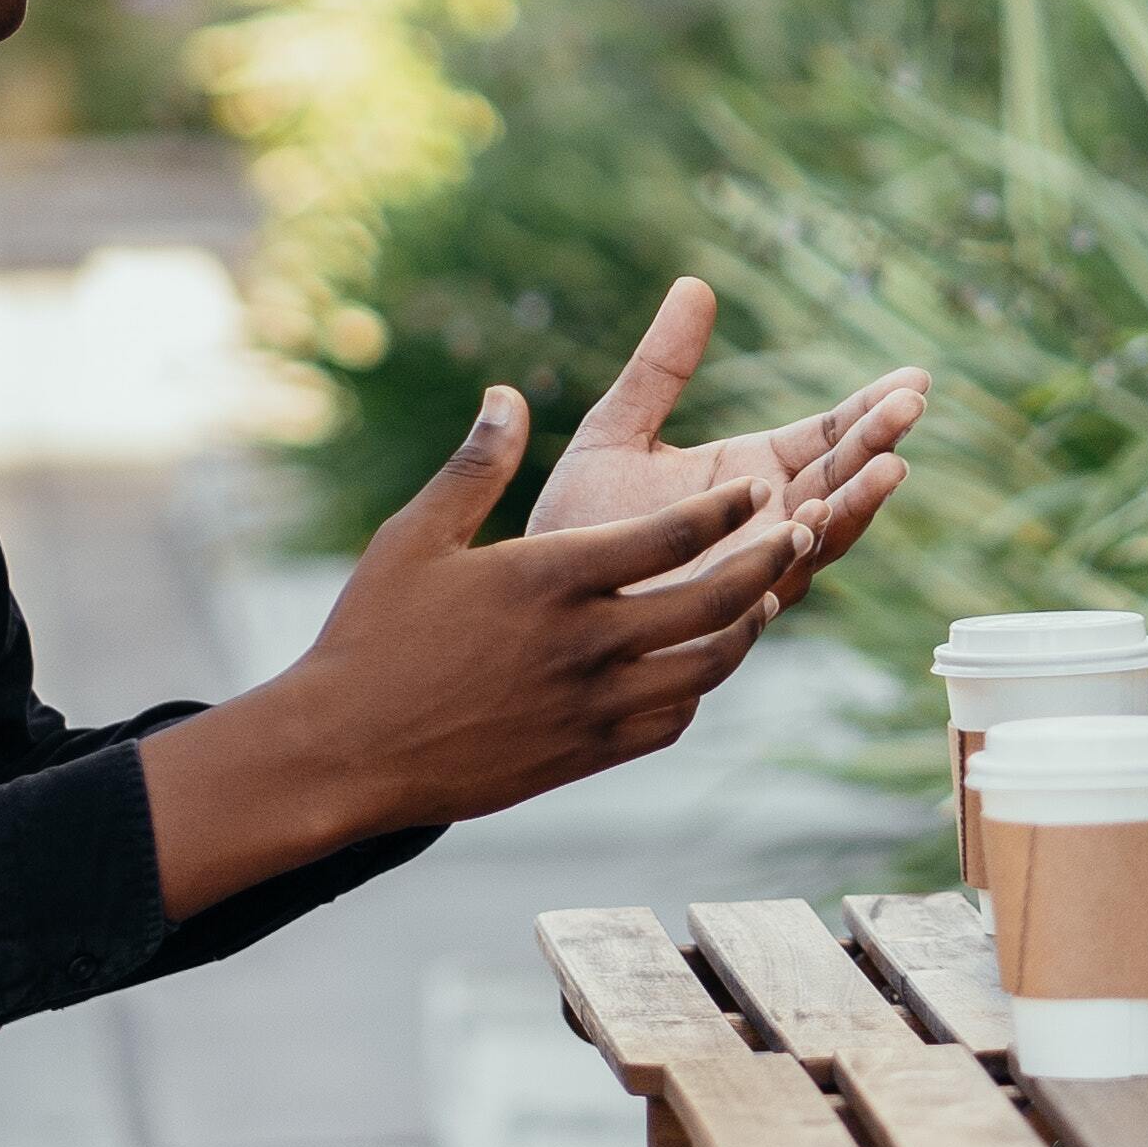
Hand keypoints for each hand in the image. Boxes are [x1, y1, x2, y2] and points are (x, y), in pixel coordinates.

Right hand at [136, 390, 808, 911]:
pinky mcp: (587, 754)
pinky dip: (697, 688)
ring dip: (747, 628)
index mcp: (549, 578)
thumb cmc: (371, 635)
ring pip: (708, 667)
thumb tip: (506, 392)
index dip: (726, 511)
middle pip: (714, 600)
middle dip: (770, 562)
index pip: (670, 535)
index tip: (759, 489)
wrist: (345, 753)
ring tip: (768, 596)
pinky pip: (671, 720)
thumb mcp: (414, 537)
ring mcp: (592, 707)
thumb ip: (475, 466)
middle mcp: (585, 644)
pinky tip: (698, 662)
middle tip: (802, 532)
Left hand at [528, 278, 926, 617]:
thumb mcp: (616, 428)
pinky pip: (772, 580)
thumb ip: (660, 367)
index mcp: (752, 470)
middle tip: (912, 406)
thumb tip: (694, 284)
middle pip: (839, 478)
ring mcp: (751, 567)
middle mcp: (765, 521)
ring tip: (890, 465)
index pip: (827, 435)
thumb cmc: (575, 517)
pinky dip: (797, 551)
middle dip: (877, 444)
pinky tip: (811, 518)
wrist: (530, 598)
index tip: (915, 379)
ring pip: (822, 534)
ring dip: (856, 501)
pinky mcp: (725, 609)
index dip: (871, 409)